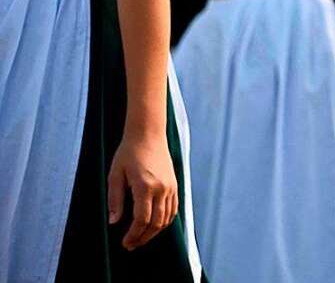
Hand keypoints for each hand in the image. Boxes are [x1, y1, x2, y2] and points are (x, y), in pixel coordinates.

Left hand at [108, 132, 178, 249]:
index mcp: (145, 187)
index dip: (133, 235)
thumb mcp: (115, 175)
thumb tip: (114, 222)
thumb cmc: (129, 153)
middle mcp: (161, 188)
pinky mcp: (175, 184)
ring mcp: (171, 186)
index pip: (142, 219)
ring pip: (167, 218)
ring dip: (154, 231)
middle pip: (156, 222)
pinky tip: (155, 225)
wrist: (148, 134)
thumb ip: (115, 200)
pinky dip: (166, 220)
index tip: (125, 242)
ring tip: (141, 238)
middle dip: (143, 237)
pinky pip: (174, 208)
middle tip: (131, 245)